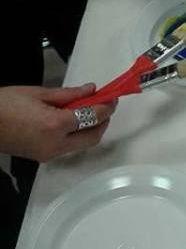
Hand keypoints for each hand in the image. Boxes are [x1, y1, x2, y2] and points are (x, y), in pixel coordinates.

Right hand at [0, 84, 116, 162]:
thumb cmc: (4, 104)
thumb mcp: (38, 93)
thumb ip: (70, 94)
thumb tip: (92, 90)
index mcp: (54, 126)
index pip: (92, 117)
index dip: (106, 107)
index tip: (112, 98)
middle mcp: (55, 145)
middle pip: (93, 137)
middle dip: (104, 121)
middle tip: (106, 105)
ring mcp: (49, 154)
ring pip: (83, 144)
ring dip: (92, 128)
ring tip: (90, 110)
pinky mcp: (43, 158)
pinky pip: (69, 147)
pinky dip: (77, 134)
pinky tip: (74, 120)